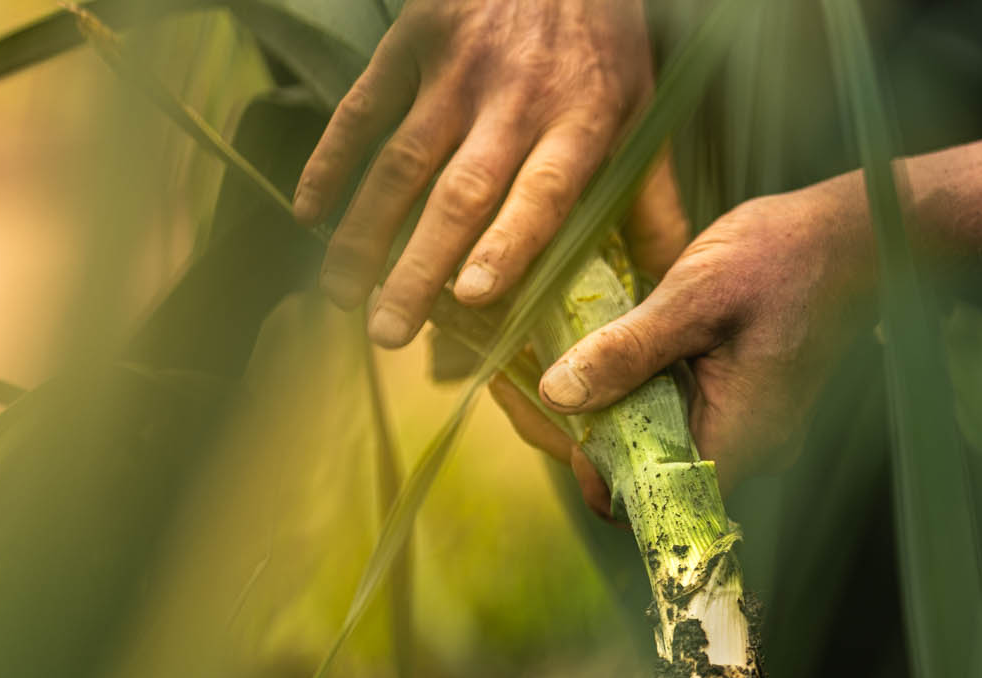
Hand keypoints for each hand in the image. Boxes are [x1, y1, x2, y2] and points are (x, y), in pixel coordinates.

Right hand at [294, 0, 688, 348]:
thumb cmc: (602, 45)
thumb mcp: (641, 114)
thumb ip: (651, 203)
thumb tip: (670, 284)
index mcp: (582, 122)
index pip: (541, 192)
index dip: (506, 243)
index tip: (472, 297)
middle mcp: (516, 98)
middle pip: (459, 193)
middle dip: (418, 268)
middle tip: (388, 333)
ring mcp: (458, 68)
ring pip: (402, 161)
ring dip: (366, 232)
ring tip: (343, 295)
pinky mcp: (413, 40)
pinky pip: (362, 108)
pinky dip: (330, 160)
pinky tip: (310, 212)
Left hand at [495, 178, 874, 516]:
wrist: (862, 234)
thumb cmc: (788, 257)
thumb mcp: (695, 294)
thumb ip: (628, 350)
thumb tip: (558, 395)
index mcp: (738, 436)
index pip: (644, 503)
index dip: (586, 471)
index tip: (542, 413)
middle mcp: (744, 447)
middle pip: (641, 476)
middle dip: (579, 435)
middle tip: (522, 379)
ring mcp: (746, 426)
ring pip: (654, 443)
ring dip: (602, 409)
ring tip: (545, 361)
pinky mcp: (744, 401)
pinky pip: (676, 414)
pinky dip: (633, 389)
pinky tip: (597, 351)